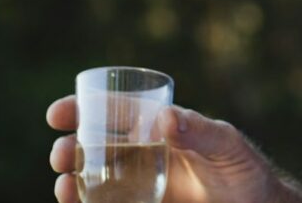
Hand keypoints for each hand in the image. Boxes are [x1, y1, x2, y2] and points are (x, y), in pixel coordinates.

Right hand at [47, 96, 301, 202]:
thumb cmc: (244, 170)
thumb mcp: (227, 145)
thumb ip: (201, 132)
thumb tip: (166, 116)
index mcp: (161, 127)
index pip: (116, 111)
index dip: (83, 108)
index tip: (57, 114)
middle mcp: (144, 152)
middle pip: (95, 145)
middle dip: (70, 147)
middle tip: (61, 154)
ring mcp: (140, 183)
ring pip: (93, 178)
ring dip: (71, 179)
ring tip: (65, 185)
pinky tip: (76, 202)